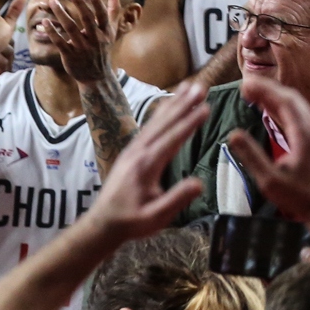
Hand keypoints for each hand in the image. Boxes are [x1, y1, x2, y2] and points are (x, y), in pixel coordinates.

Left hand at [36, 0, 123, 85]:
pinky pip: (59, 42)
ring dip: (61, 14)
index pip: (101, 16)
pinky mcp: (70, 55)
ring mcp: (82, 48)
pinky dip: (52, 31)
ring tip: (53, 2)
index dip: (97, 4)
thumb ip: (112, 11)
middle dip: (79, 4)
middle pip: (86, 19)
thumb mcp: (110, 32)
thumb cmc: (102, 49)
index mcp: (105, 33)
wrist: (96, 76)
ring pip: (70, 28)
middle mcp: (95, 39)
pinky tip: (45, 21)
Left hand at [81, 88, 207, 241]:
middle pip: (164, 123)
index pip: (172, 139)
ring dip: (173, 104)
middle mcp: (138, 152)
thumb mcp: (156, 217)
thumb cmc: (132, 222)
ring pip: (156, 122)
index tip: (206, 106)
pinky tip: (169, 105)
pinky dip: (161, 114)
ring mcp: (132, 151)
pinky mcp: (131, 153)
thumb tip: (199, 183)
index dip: (189, 123)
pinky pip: (149, 127)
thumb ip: (176, 199)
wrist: (103, 223)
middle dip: (183, 104)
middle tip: (201, 86)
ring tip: (189, 87)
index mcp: (146, 165)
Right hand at [227, 76, 309, 226]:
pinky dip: (282, 108)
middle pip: (292, 99)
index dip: (265, 90)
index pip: (285, 102)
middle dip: (268, 89)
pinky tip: (270, 110)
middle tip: (245, 85)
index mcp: (304, 134)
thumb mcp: (270, 181)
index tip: (244, 84)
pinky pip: (299, 115)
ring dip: (275, 97)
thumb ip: (252, 156)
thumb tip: (233, 133)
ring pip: (297, 106)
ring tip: (254, 94)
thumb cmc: (299, 198)